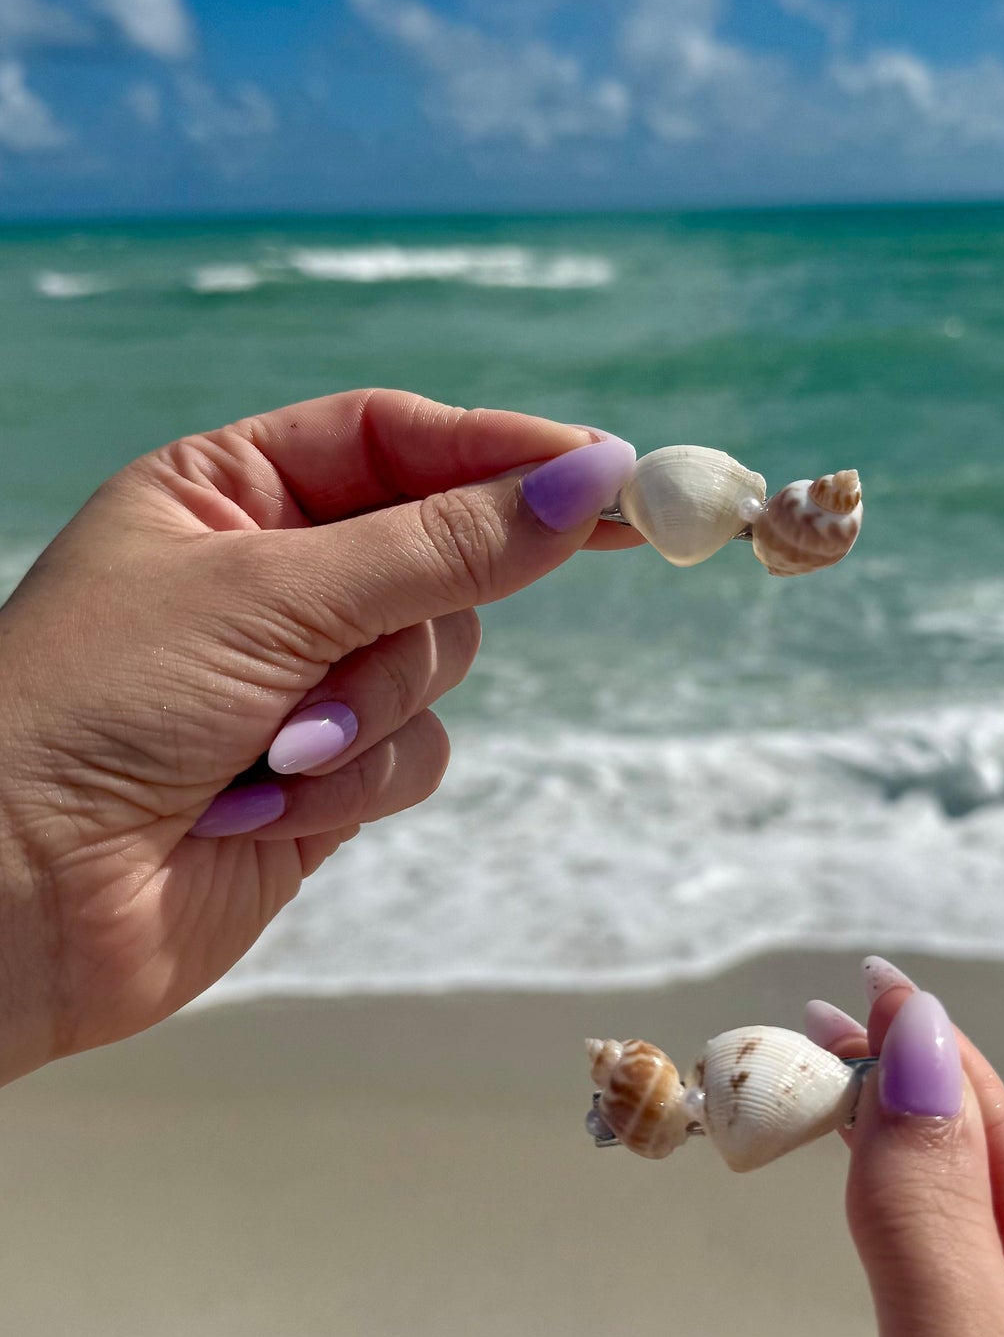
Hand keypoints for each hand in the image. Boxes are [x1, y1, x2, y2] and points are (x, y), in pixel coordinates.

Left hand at [0, 390, 636, 1084]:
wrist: (15, 897)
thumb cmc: (94, 708)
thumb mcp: (272, 595)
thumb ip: (441, 545)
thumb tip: (587, 481)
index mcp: (229, 491)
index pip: (397, 439)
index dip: (500, 451)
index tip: (610, 473)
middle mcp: (274, 577)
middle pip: (440, 556)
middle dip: (407, 618)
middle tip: (393, 639)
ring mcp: (304, 680)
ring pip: (437, 664)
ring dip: (367, 712)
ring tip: (271, 748)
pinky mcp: (328, 778)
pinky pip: (414, 755)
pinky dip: (357, 782)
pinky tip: (264, 803)